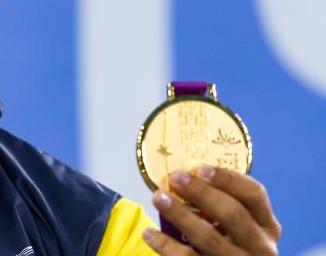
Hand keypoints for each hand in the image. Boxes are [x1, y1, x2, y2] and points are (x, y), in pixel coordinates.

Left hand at [142, 166, 281, 254]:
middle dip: (201, 193)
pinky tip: (149, 233)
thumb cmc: (231, 248)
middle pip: (233, 214)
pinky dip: (166, 245)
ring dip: (180, 215)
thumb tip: (184, 179)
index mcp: (268, 226)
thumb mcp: (239, 229)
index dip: (228, 179)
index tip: (200, 168)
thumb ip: (222, 207)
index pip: (254, 194)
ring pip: (209, 238)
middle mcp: (261, 247)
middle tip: (175, 178)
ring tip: (158, 198)